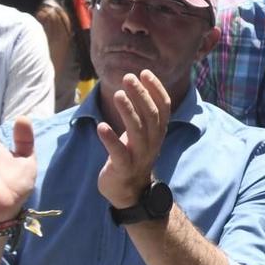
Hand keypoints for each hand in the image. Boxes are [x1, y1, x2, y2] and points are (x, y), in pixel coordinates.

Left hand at [96, 70, 170, 209]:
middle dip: (140, 94)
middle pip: (150, 115)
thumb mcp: (143, 134)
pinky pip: (118, 152)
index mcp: (158, 132)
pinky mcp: (123, 168)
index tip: (144, 73)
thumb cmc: (133, 155)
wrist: (129, 191)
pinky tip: (101, 126)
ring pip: (137, 130)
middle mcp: (152, 142)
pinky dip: (110, 139)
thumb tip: (137, 83)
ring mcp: (139, 156)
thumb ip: (142, 113)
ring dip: (128, 111)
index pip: (164, 107)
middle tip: (128, 77)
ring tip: (117, 94)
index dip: (156, 89)